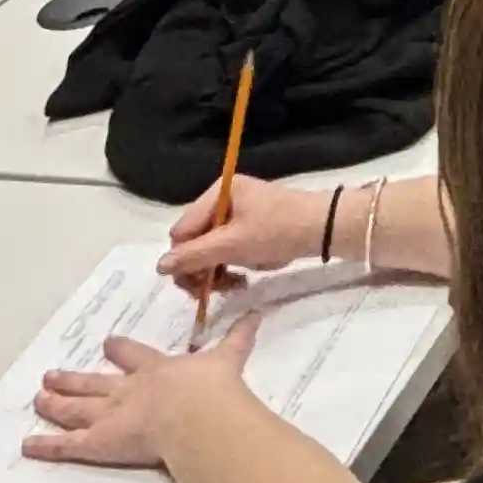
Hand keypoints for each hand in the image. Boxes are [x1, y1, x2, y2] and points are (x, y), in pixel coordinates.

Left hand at [25, 317, 254, 468]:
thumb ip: (239, 339)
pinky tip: (27, 444)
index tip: (108, 343)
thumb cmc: (211, 388)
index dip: (120, 351)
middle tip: (52, 374)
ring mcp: (108, 414)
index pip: (133, 357)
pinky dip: (46, 445)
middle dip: (74, 378)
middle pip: (94, 383)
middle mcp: (127, 389)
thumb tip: (257, 315)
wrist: (195, 412)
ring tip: (38, 398)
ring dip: (56, 403)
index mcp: (155, 369)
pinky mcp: (97, 440)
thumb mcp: (228, 358)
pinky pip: (67, 445)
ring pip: (75, 408)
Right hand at [160, 179, 330, 286]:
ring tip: (235, 285)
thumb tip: (159, 266)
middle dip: (202, 268)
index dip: (184, 259)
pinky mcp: (250, 228)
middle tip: (215, 289)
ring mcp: (237, 214)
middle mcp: (224, 199)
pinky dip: (232, 266)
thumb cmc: (277, 231)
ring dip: (218, 271)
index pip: (182, 231)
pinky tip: (244, 278)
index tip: (196, 284)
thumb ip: (194, 256)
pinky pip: (228, 250)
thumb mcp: (233, 245)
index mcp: (218, 193)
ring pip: (210, 249)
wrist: (323, 228)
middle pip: (194, 240)